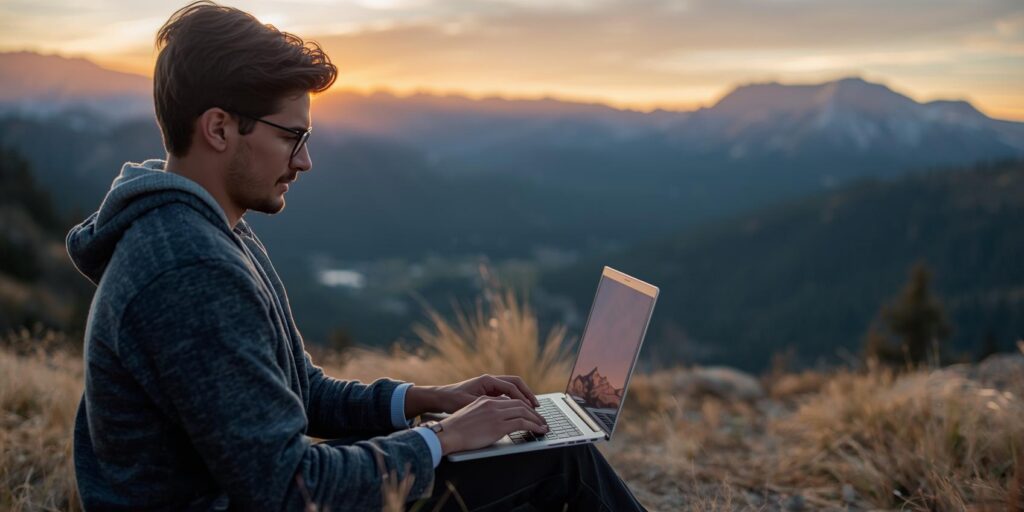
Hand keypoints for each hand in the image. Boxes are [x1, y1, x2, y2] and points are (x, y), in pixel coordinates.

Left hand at [432, 374, 540, 412]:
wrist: (440, 398)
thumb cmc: (453, 400)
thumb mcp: (471, 403)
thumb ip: (489, 404)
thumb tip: (507, 406)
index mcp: (487, 380)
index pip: (512, 387)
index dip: (523, 398)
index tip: (532, 408)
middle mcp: (490, 380)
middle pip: (515, 383)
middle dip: (528, 394)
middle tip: (537, 406)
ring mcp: (490, 385)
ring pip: (512, 388)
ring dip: (522, 396)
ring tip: (532, 408)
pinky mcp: (488, 391)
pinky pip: (506, 394)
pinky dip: (514, 400)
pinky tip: (519, 410)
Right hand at [434, 396, 548, 454]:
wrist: (447, 433)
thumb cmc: (454, 428)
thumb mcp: (469, 414)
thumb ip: (483, 413)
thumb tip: (491, 421)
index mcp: (485, 399)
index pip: (509, 399)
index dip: (522, 405)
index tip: (530, 412)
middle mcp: (492, 403)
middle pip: (519, 403)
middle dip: (533, 412)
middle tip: (541, 419)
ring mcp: (495, 413)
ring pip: (523, 411)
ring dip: (536, 419)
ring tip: (543, 426)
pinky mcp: (498, 425)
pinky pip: (522, 422)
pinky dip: (533, 426)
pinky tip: (538, 430)